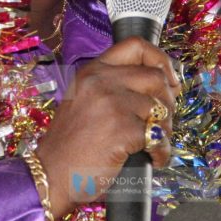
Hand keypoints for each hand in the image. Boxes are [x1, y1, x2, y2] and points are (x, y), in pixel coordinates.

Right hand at [34, 37, 180, 216]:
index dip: (160, 59)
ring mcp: (112, 104)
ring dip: (165, 129)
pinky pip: (158, 136)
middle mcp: (102, 81)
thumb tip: (160, 83)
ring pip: (160, 108)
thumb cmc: (71, 144)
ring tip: (153, 144)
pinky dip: (161, 151)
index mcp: (93, 71)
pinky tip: (152, 159)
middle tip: (162, 121)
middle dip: (168, 101)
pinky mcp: (122, 129)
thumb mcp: (84, 100)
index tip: (168, 79)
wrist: (51, 174)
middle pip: (156, 77)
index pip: (135, 46)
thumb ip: (113, 86)